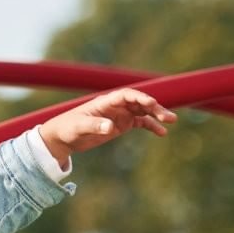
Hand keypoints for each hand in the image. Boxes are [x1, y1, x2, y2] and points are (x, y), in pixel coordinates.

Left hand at [39, 88, 176, 164]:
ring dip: (156, 115)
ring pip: (142, 111)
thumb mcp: (79, 127)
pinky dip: (151, 126)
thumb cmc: (67, 128)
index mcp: (105, 102)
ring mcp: (120, 115)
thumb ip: (94, 126)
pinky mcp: (121, 125)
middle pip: (138, 102)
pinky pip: (140, 122)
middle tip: (168, 117)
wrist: (63, 137)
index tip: (151, 103)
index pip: (126, 95)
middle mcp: (115, 106)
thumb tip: (110, 127)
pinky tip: (162, 132)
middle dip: (154, 107)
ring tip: (170, 121)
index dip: (139, 97)